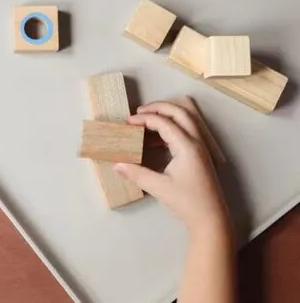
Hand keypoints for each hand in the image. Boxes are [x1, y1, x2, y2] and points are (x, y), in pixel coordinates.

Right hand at [113, 102, 228, 234]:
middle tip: (138, 112)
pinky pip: (187, 132)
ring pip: (186, 120)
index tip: (128, 122)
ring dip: (167, 115)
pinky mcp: (200, 155)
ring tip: (146, 121)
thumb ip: (136, 173)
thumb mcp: (159, 188)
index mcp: (187, 147)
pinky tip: (156, 141)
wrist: (211, 220)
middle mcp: (196, 142)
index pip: (164, 122)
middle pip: (180, 112)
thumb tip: (116, 164)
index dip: (144, 119)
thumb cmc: (187, 203)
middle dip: (159, 107)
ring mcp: (201, 148)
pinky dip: (171, 128)